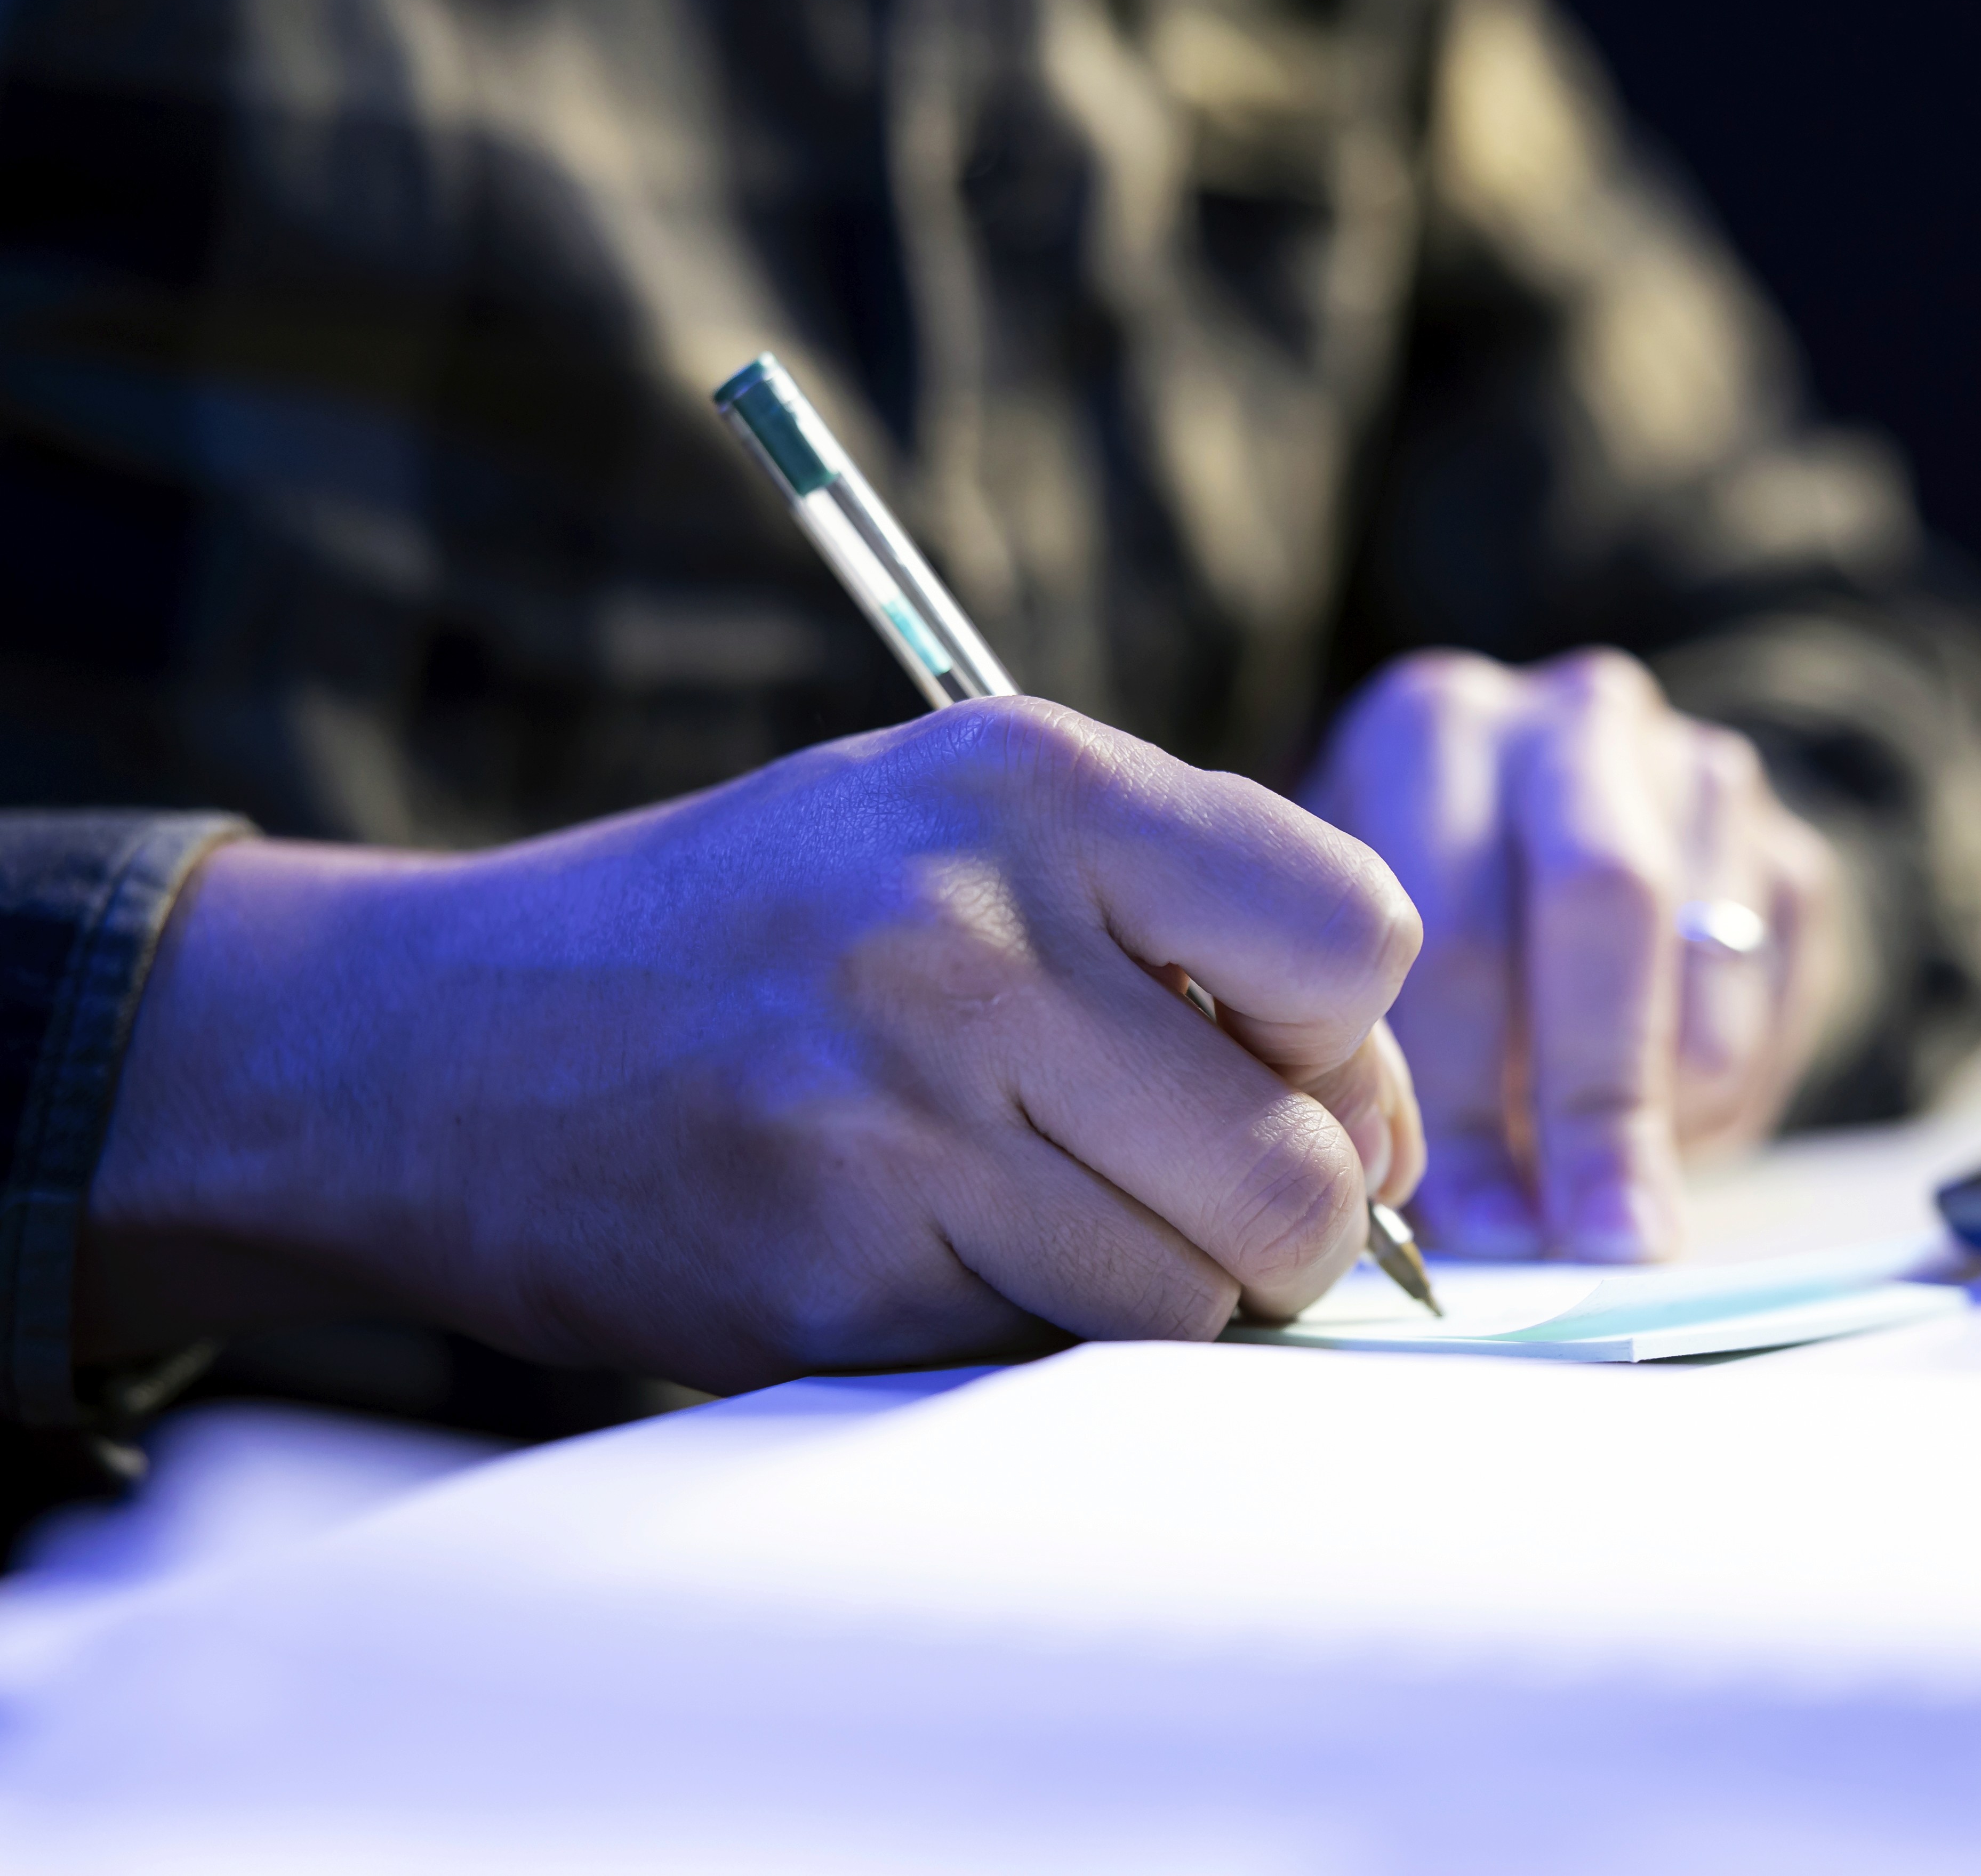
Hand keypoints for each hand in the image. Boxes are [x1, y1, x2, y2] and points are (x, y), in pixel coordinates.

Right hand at [81, 701, 1424, 1390]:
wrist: (432, 1045)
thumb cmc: (753, 937)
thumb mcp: (963, 828)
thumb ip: (1188, 928)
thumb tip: (1390, 1133)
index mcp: (1034, 781)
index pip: (1361, 939)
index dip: (1350, 1047)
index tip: (1280, 1081)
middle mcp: (973, 926)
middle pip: (1306, 1164)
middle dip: (1279, 1220)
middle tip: (1174, 1193)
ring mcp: (898, 1101)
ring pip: (1201, 1295)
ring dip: (1159, 1296)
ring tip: (1032, 1215)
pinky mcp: (832, 1262)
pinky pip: (1058, 1356)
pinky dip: (1029, 1337)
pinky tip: (921, 1251)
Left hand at [1304, 649, 1841, 1261]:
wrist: (1550, 838)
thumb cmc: (1415, 936)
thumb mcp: (1358, 968)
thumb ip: (1386, 1063)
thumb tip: (1447, 1230)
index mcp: (1431, 729)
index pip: (1454, 917)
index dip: (1463, 1088)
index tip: (1477, 1222)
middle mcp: (1573, 717)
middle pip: (1607, 903)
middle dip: (1599, 1099)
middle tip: (1599, 1241)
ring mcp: (1698, 769)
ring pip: (1710, 964)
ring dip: (1666, 1110)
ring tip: (1609, 1196)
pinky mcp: (1792, 846)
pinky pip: (1779, 999)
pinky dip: (1723, 1097)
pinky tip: (1657, 1126)